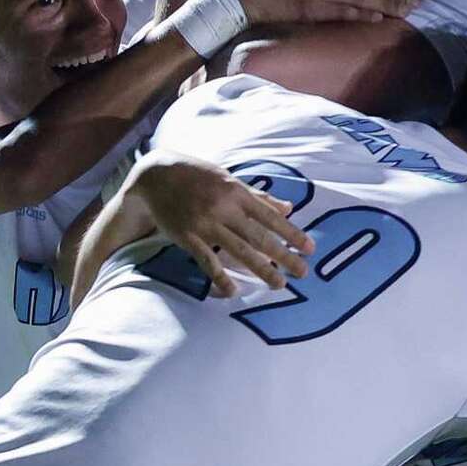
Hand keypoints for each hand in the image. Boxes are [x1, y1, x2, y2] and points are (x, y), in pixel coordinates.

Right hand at [128, 150, 313, 295]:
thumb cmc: (198, 175)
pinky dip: (220, 276)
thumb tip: (288, 208)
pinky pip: (207, 260)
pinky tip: (234, 290)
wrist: (156, 174)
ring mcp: (206, 223)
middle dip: (284, 255)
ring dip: (261, 268)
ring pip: (239, 250)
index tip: (310, 248)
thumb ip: (258, 196)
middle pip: (259, 236)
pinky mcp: (187, 236)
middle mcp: (224, 208)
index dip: (292, 233)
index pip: (271, 217)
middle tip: (303, 272)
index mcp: (237, 193)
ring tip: (279, 284)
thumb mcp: (229, 179)